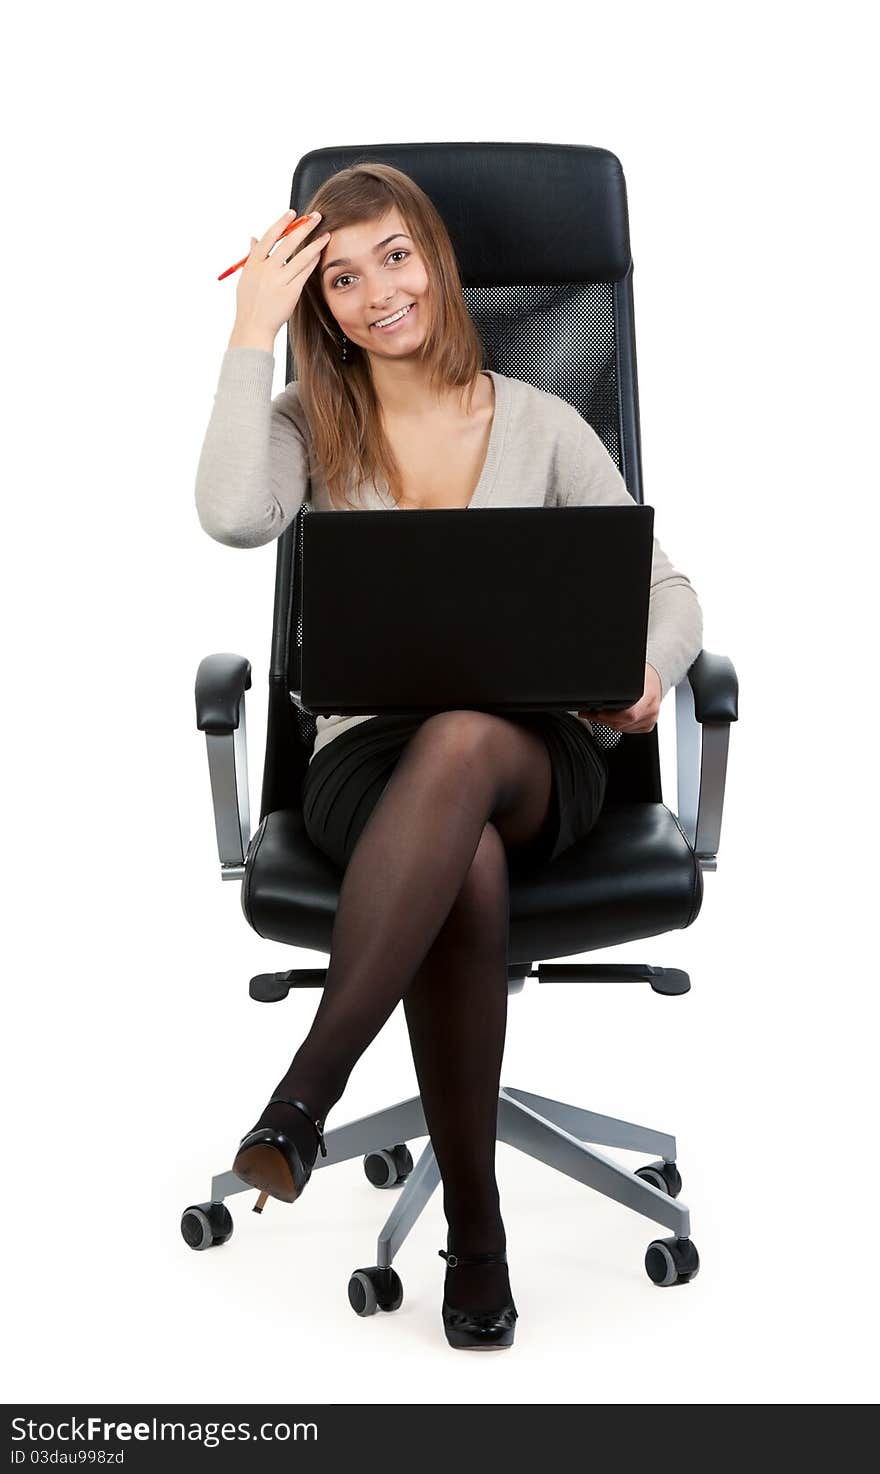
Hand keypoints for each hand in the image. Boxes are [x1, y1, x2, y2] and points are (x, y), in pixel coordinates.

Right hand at [231, 209, 330, 342]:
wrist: (253, 326)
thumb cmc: (249, 303)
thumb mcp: (246, 277)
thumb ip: (252, 256)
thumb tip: (253, 237)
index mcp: (254, 263)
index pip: (269, 237)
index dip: (282, 223)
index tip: (293, 214)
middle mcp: (267, 269)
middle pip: (288, 242)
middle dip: (304, 227)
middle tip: (316, 217)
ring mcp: (279, 280)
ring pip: (300, 257)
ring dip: (315, 244)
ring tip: (326, 235)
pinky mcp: (290, 292)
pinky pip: (304, 273)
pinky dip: (313, 262)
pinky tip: (320, 254)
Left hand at [578, 663, 662, 733]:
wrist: (655, 679)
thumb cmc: (643, 675)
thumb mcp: (630, 672)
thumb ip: (616, 679)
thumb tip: (597, 676)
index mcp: (648, 696)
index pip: (629, 714)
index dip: (609, 716)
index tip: (595, 711)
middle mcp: (651, 710)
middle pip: (622, 724)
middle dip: (601, 719)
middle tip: (588, 712)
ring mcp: (650, 719)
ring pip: (622, 729)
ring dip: (607, 722)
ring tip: (596, 713)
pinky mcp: (647, 725)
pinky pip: (627, 730)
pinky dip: (617, 725)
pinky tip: (610, 717)